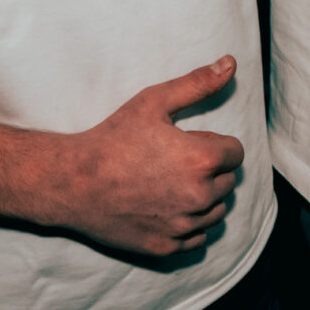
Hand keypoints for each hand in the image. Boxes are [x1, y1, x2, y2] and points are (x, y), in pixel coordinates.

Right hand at [49, 58, 246, 257]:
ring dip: (204, 198)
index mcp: (202, 160)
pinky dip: (189, 224)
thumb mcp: (153, 102)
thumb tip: (231, 63)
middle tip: (175, 161)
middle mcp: (199, 196)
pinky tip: (166, 207)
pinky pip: (198, 239)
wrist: (73, 182)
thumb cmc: (112, 138)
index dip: (214, 143)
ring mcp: (183, 226)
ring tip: (170, 183)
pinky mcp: (167, 247)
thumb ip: (197, 84)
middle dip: (210, 170)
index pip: (236, 153)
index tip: (190, 142)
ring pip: (217, 212)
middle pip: (228, 182)